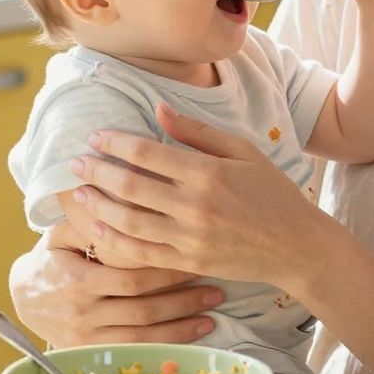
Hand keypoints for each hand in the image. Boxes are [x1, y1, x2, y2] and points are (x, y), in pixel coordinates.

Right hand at [8, 216, 223, 346]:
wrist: (24, 300)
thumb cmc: (52, 259)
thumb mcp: (62, 236)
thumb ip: (89, 219)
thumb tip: (117, 187)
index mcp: (77, 280)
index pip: (130, 276)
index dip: (165, 271)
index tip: (195, 260)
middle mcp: (83, 313)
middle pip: (142, 309)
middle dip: (182, 300)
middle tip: (215, 288)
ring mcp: (88, 337)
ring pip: (143, 335)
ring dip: (180, 325)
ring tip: (212, 314)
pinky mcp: (94, 352)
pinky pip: (136, 350)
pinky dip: (166, 344)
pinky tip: (192, 335)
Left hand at [65, 107, 331, 289]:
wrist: (298, 247)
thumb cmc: (273, 192)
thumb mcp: (242, 151)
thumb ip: (198, 131)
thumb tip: (157, 109)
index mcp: (207, 173)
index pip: (147, 153)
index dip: (115, 143)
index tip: (95, 136)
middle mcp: (194, 207)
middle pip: (130, 186)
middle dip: (97, 172)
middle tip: (76, 163)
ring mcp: (190, 239)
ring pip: (129, 222)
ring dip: (99, 206)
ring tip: (80, 193)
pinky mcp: (189, 263)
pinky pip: (142, 254)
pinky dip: (115, 242)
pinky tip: (98, 229)